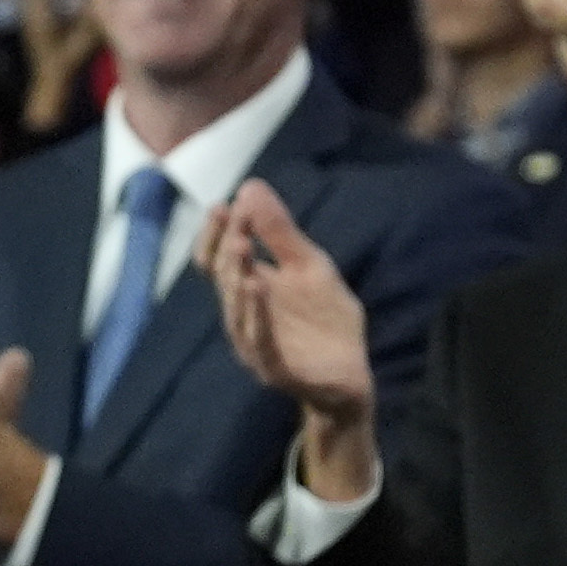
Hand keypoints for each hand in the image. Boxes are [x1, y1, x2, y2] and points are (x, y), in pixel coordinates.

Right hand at [203, 183, 375, 499]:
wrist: (351, 377)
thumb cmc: (325, 321)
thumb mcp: (309, 266)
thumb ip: (280, 232)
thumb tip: (249, 188)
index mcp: (249, 291)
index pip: (217, 260)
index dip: (215, 234)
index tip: (223, 206)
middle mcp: (245, 317)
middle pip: (225, 280)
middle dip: (229, 249)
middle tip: (236, 221)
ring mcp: (258, 345)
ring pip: (237, 311)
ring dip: (237, 278)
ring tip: (240, 246)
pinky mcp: (277, 369)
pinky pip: (260, 342)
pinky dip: (257, 315)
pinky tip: (257, 287)